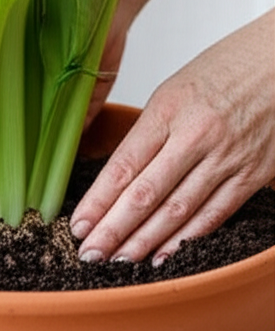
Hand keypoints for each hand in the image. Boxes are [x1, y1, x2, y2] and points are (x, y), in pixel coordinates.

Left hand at [70, 12, 274, 264]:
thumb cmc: (224, 69)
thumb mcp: (175, 89)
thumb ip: (149, 132)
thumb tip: (119, 178)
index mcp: (169, 108)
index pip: (124, 164)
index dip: (98, 200)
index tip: (78, 224)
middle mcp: (196, 134)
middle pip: (146, 193)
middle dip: (113, 229)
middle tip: (89, 253)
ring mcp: (226, 156)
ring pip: (177, 210)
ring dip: (144, 241)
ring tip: (117, 261)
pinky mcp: (252, 173)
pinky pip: (213, 213)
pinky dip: (185, 239)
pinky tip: (162, 256)